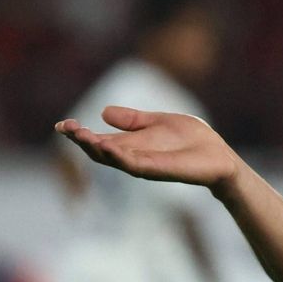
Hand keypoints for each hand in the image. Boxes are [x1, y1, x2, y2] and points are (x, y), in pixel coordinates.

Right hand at [55, 106, 240, 191]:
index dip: (80, 134)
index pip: (99, 141)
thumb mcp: (158, 122)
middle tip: (67, 128)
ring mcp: (145, 164)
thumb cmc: (192, 140)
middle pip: (100, 151)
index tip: (63, 125)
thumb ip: (133, 120)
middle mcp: (134, 156)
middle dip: (82, 140)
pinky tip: (108, 146)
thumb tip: (104, 112)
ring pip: (114, 159)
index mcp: (132, 144)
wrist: (219, 156)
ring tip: (81, 136)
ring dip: (96, 147)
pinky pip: (135, 164)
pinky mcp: (160, 169)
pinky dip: (120, 156)